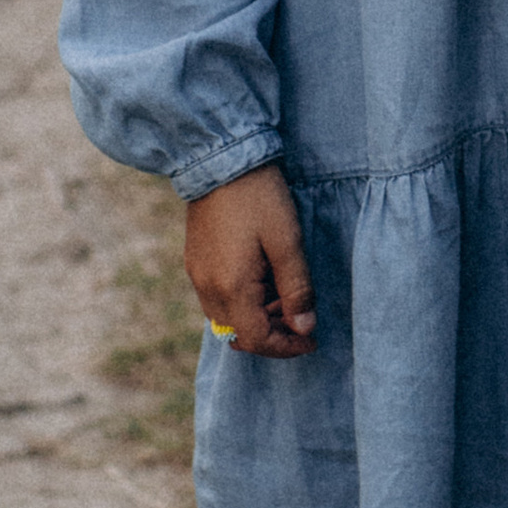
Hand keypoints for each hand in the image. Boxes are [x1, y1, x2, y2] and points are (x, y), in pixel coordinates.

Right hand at [185, 166, 315, 357]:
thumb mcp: (288, 242)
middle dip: (273, 334)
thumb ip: (297, 289)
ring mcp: (198, 275)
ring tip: (285, 293)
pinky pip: (218, 298)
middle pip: (240, 335)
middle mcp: (207, 288)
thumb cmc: (260, 198)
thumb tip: (304, 328)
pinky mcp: (196, 262)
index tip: (311, 339)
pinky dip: (243, 301)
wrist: (222, 161)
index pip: (256, 340)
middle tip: (302, 315)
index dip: (286, 347)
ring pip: (228, 319)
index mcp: (230, 287)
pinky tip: (264, 278)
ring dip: (258, 318)